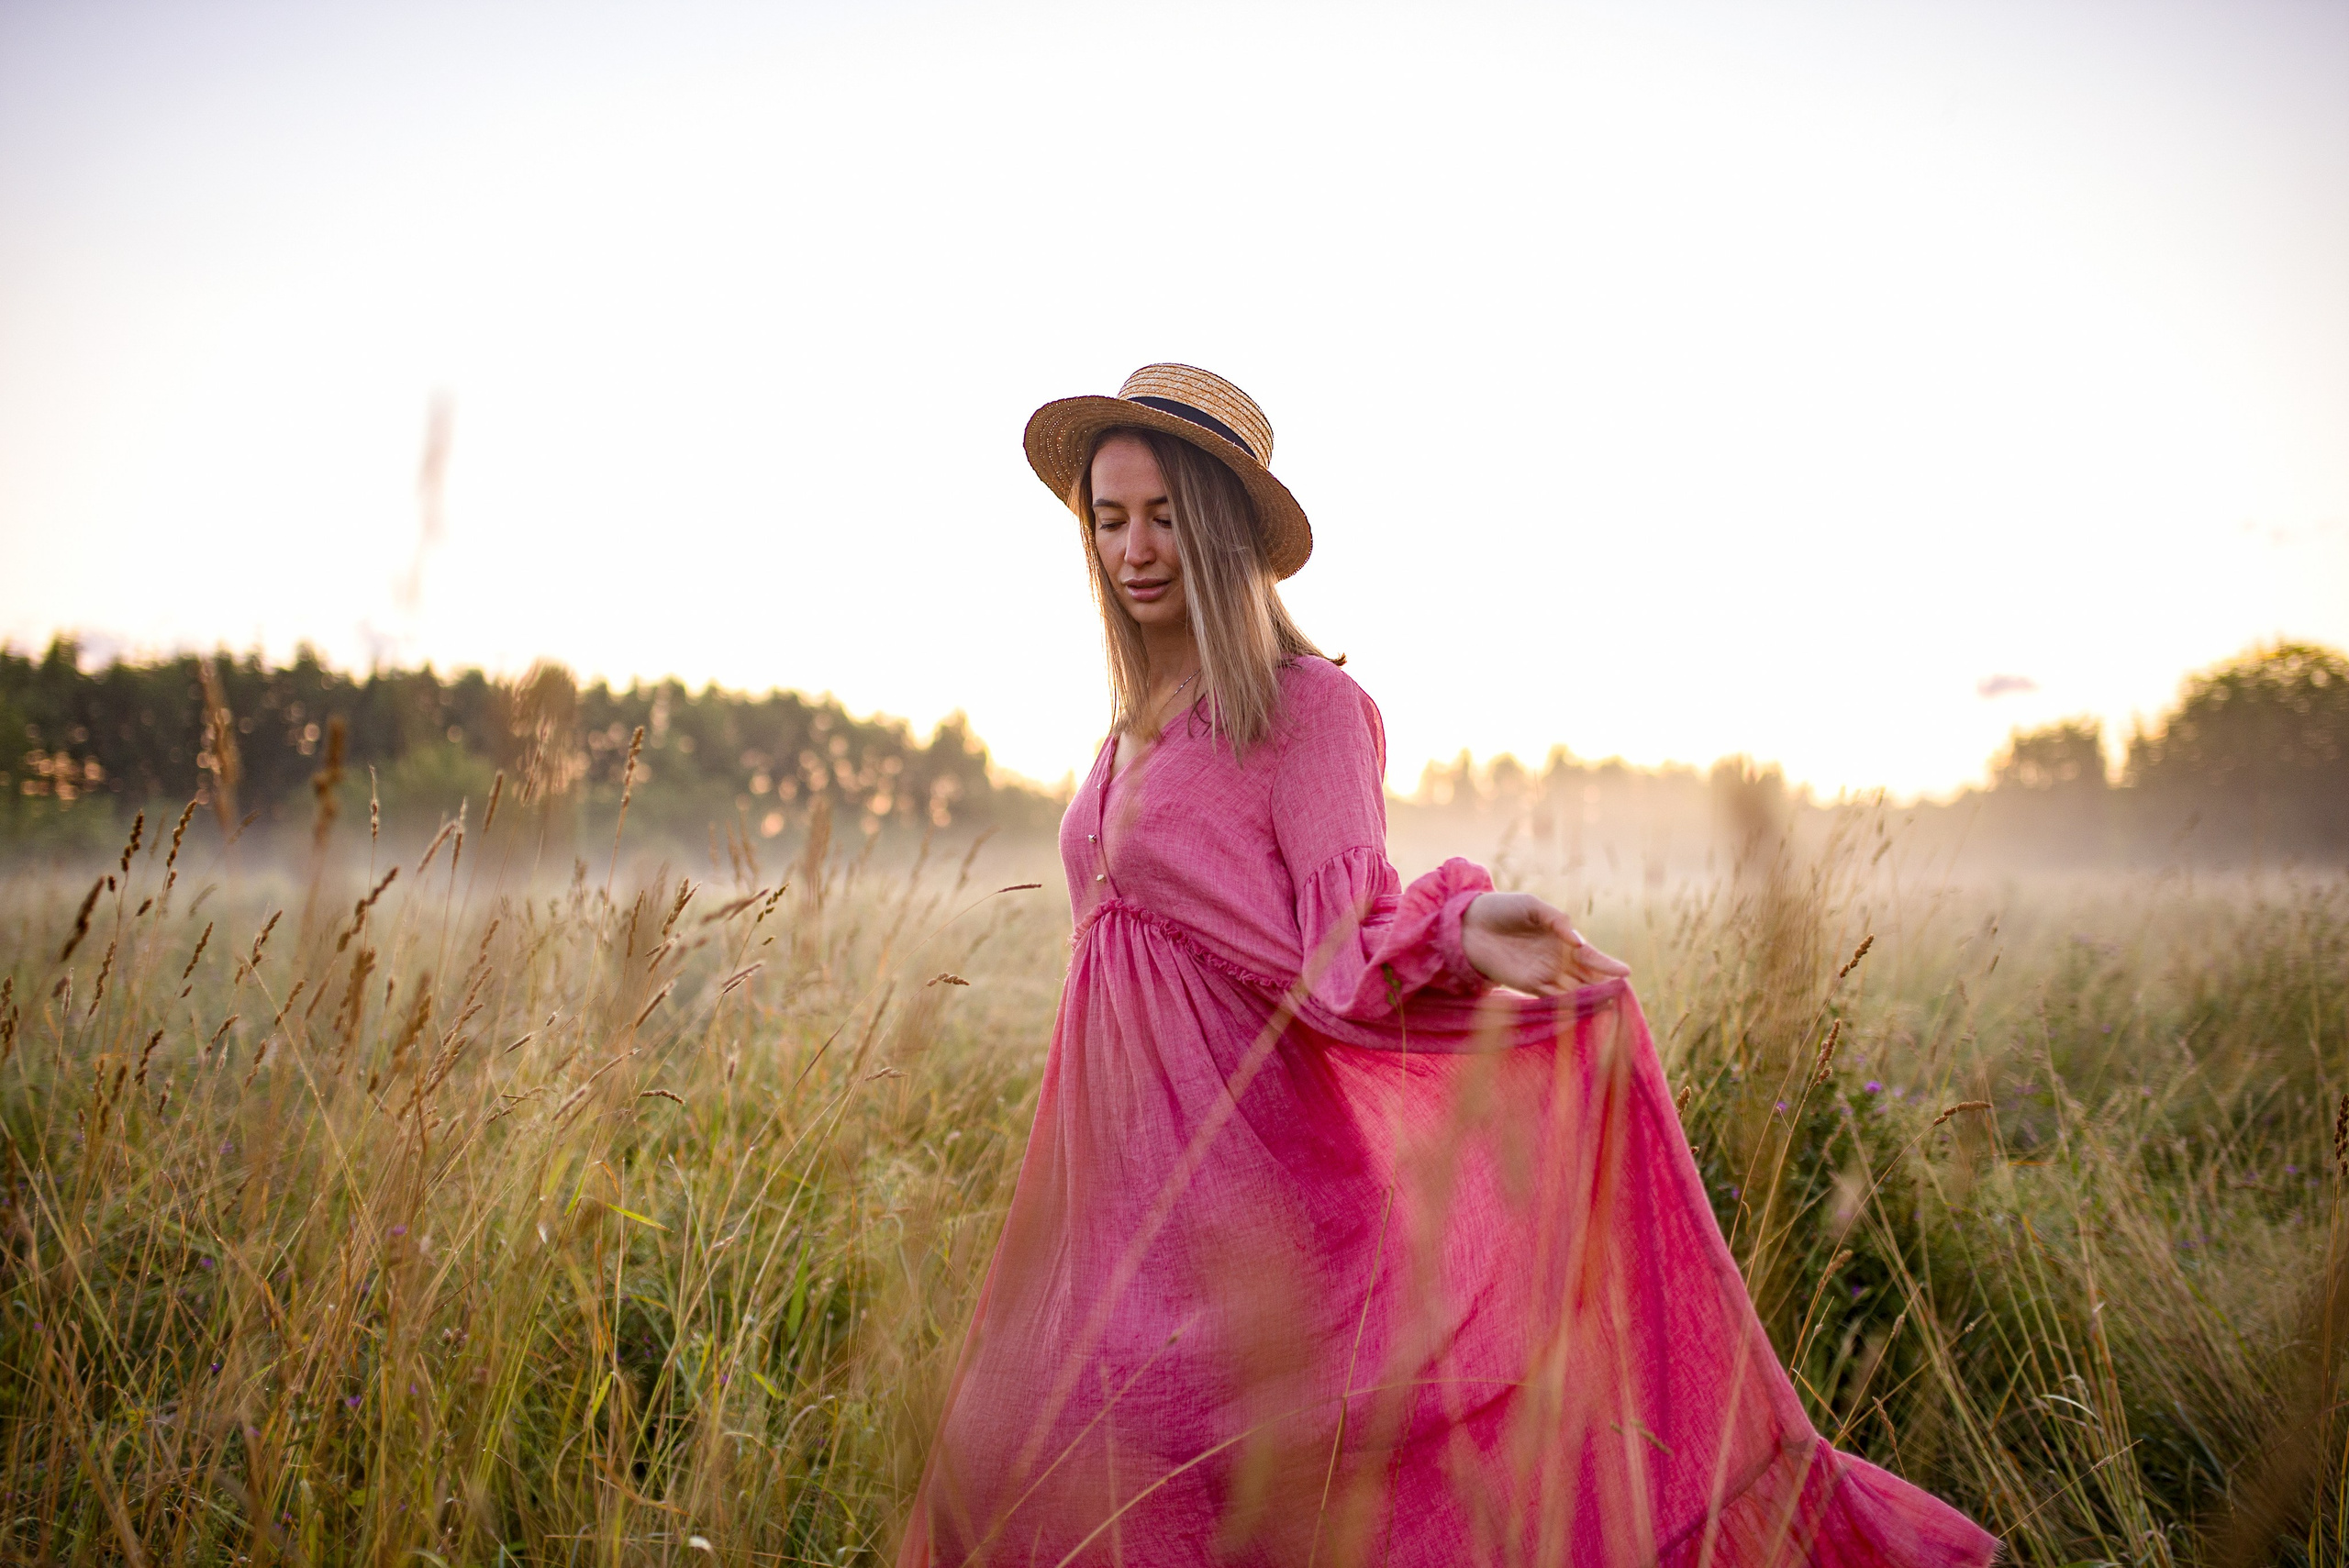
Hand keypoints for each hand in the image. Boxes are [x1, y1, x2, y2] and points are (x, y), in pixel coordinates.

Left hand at [1461, 892, 1630, 994]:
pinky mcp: (1528, 986)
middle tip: (1623, 997)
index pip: (1591, 955)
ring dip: (1590, 1000)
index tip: (1625, 972)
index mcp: (1563, 938)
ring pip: (1574, 991)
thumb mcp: (1531, 906)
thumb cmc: (1502, 909)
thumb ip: (1556, 920)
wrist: (1468, 924)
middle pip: (1588, 977)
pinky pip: (1552, 998)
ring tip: (1609, 1007)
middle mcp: (1558, 959)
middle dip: (1605, 987)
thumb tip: (1577, 940)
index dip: (1607, 964)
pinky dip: (1567, 1005)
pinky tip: (1582, 1011)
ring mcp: (1544, 974)